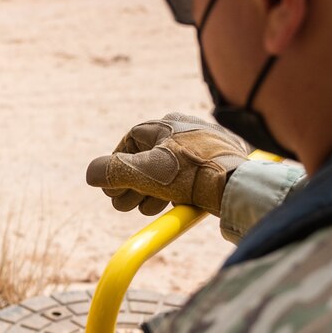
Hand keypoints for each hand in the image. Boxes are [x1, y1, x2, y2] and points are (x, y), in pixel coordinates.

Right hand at [85, 114, 248, 216]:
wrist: (239, 184)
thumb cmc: (193, 174)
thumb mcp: (145, 173)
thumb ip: (113, 172)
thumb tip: (92, 174)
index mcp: (165, 124)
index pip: (129, 144)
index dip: (116, 168)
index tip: (112, 189)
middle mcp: (183, 129)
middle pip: (147, 159)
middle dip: (133, 186)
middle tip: (127, 206)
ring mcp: (203, 145)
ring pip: (167, 170)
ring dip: (152, 193)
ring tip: (150, 208)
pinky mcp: (217, 162)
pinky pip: (188, 176)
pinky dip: (177, 192)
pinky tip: (176, 205)